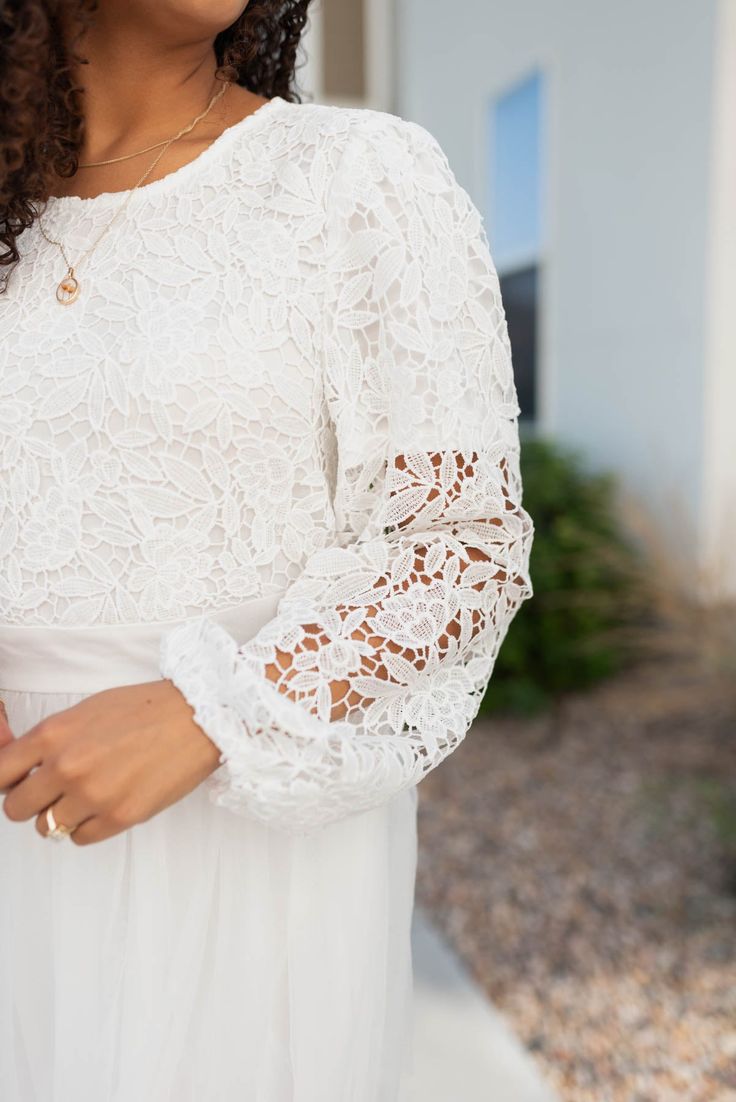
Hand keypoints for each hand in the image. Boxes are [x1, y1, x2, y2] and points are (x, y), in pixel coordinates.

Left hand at [0, 680, 221, 845]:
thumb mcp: (86, 712)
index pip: (0, 774)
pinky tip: (107, 805)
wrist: (197, 718)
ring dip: (62, 815)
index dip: (6, 782)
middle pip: (16, 808)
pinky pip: (80, 839)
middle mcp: (67, 766)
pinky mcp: (120, 818)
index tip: (18, 783)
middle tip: (52, 793)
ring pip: (48, 828)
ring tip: (88, 796)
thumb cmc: (145, 709)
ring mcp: (92, 795)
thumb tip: (26, 770)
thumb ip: (51, 741)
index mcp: (53, 734)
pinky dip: (88, 827)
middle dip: (31, 802)